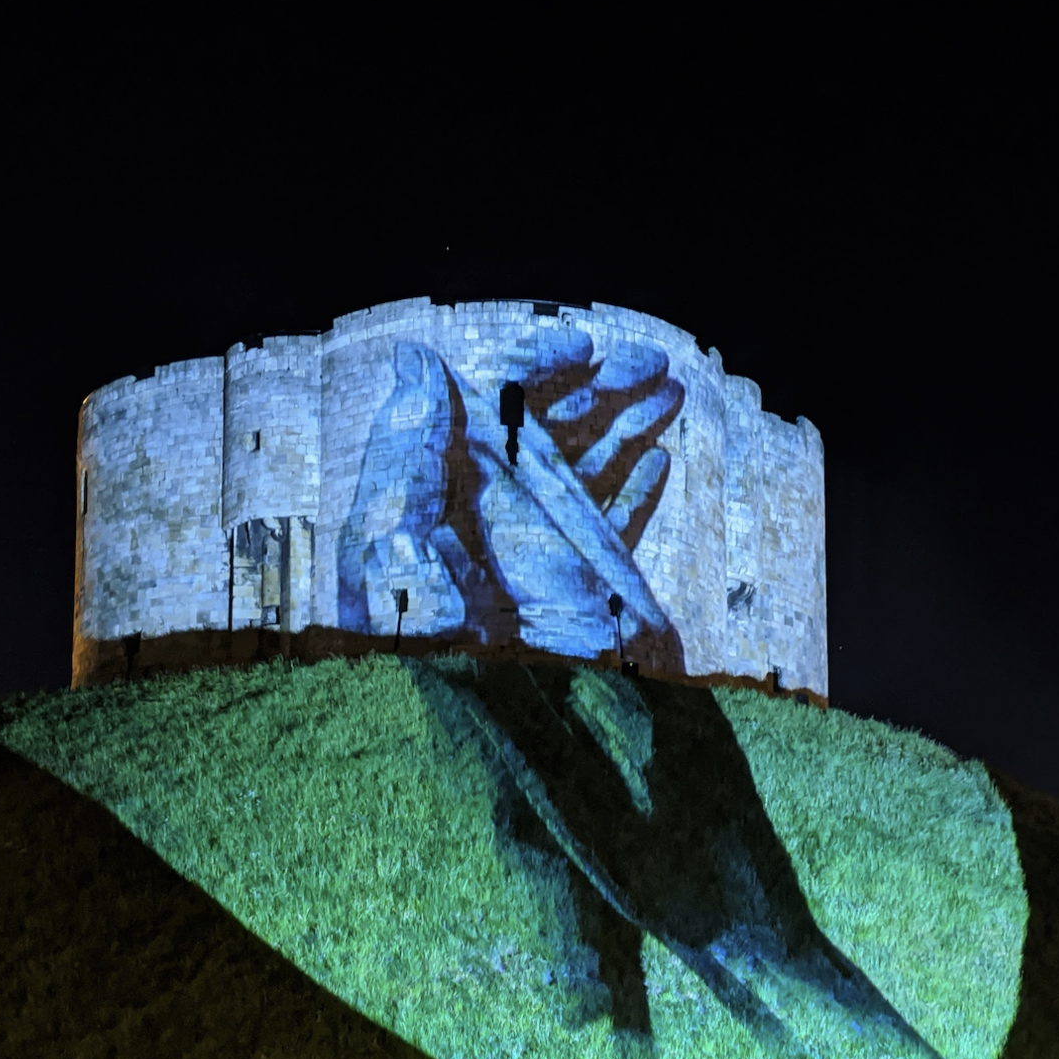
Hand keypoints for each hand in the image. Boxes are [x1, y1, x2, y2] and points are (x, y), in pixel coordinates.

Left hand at [338, 332, 687, 670]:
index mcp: (444, 483)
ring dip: (630, 426)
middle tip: (654, 360)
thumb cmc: (404, 625)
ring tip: (672, 390)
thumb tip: (413, 358)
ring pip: (591, 470)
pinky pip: (610, 532)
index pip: (493, 406)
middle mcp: (495, 507)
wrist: (453, 712)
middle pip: (553, 429)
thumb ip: (407, 447)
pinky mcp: (576, 587)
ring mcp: (539, 546)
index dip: (537, 365)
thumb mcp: (387, 527)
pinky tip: (661, 462)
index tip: (580, 345)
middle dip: (603, 387)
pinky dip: (636, 496)